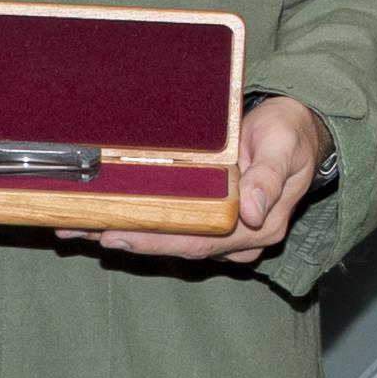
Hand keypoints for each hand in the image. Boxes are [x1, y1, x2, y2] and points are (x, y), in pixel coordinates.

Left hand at [97, 96, 331, 267]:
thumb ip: (269, 176)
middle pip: (176, 245)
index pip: (199, 240)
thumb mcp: (283, 144)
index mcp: (260, 226)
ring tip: (76, 229)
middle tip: (80, 233)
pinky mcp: (213, 222)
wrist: (299, 132)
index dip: (156, 241)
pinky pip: (172, 228)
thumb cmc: (289, 133)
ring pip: (170, 240)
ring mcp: (225, 234)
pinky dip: (137, 224)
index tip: (117, 236)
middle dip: (127, 240)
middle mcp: (240, 239)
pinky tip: (102, 220)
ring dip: (124, 234)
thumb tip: (253, 212)